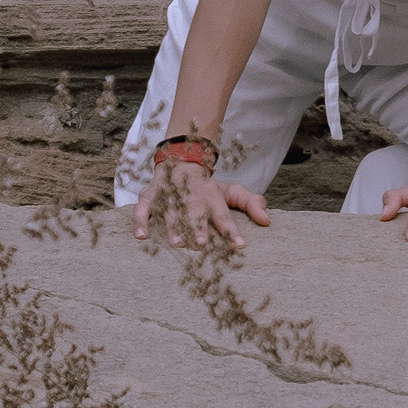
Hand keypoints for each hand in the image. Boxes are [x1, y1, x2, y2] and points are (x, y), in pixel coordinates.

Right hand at [135, 160, 269, 247]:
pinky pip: (142, 207)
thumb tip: (267, 221)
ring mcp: (169, 193)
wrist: (181, 161)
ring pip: (170, 209)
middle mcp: (190, 193)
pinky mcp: (150, 194)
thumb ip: (251, 204)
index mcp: (211, 193)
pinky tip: (141, 236)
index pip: (223, 213)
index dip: (231, 229)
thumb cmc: (208, 187)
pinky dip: (140, 220)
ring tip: (177, 243)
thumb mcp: (232, 191)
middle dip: (198, 226)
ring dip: (173, 226)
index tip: (240, 246)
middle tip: (201, 244)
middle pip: (195, 210)